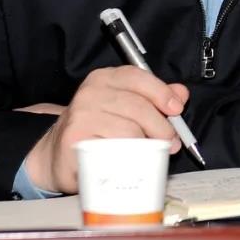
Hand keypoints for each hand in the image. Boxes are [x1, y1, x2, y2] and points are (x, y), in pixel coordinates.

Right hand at [24, 66, 189, 192]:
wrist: (58, 153)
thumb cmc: (97, 129)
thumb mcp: (126, 107)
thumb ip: (153, 98)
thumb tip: (181, 93)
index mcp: (105, 78)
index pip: (137, 77)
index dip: (161, 92)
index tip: (176, 109)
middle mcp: (90, 92)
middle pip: (138, 107)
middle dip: (161, 127)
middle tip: (170, 142)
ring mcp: (81, 116)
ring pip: (129, 131)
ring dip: (148, 146)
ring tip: (152, 154)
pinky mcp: (76, 141)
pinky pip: (113, 151)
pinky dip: (129, 159)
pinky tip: (132, 162)